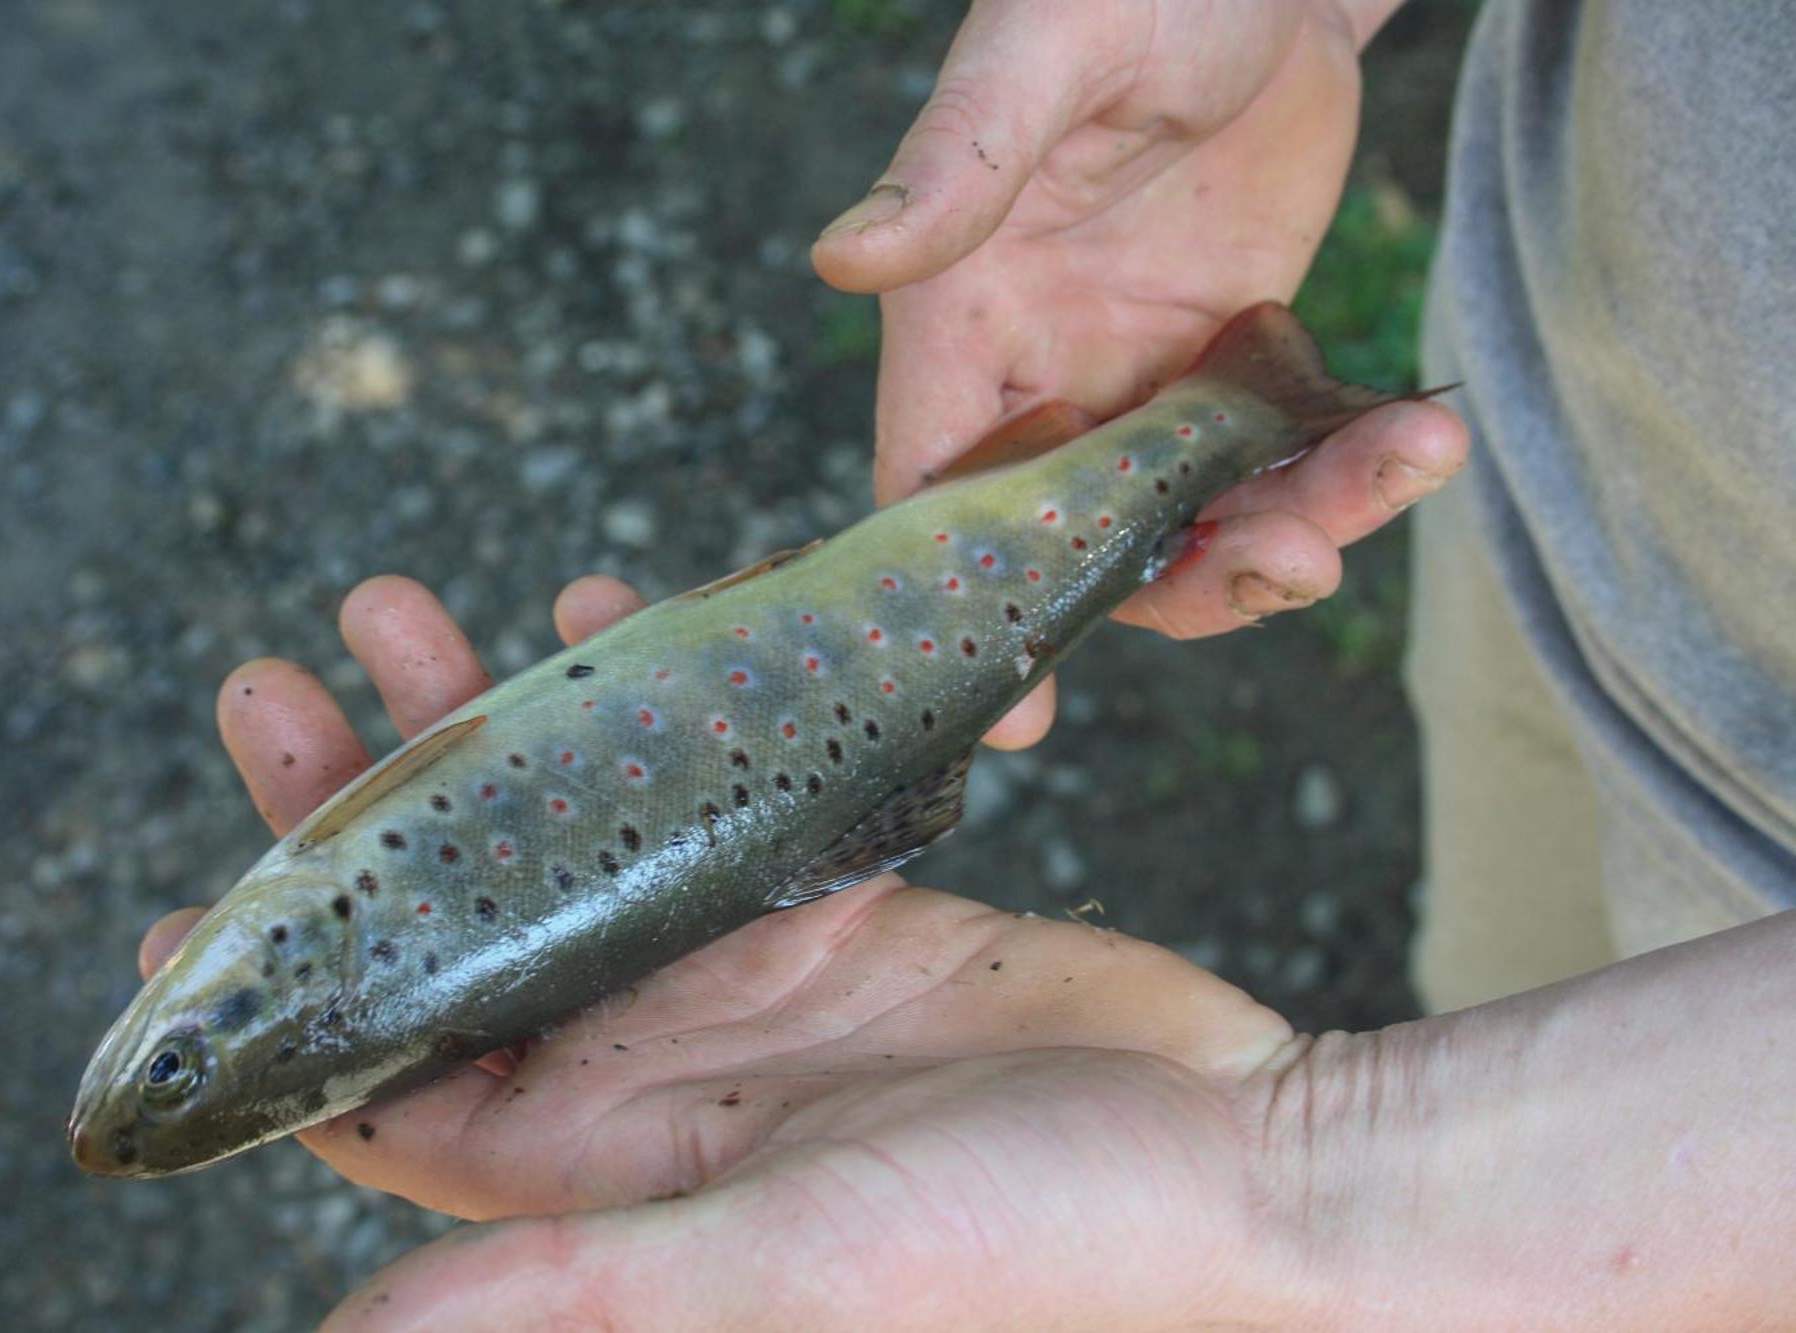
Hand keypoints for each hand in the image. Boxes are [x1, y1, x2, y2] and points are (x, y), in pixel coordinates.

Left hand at [140, 574, 1323, 1328]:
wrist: (1242, 1162)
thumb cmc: (1034, 1250)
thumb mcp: (787, 1264)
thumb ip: (570, 1284)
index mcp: (605, 1160)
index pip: (387, 1083)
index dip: (277, 1004)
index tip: (179, 905)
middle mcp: (651, 1062)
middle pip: (454, 924)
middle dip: (358, 807)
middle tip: (275, 678)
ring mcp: (741, 969)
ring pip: (568, 826)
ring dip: (483, 726)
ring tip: (405, 607)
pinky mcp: (834, 898)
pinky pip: (711, 776)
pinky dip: (651, 697)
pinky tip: (602, 609)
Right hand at [812, 0, 1465, 747]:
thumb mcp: (1042, 60)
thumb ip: (958, 163)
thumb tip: (843, 256)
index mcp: (965, 325)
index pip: (938, 495)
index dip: (971, 612)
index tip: (1022, 715)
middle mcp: (1047, 375)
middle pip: (1088, 544)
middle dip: (1189, 577)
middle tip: (1293, 562)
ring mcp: (1149, 381)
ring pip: (1201, 520)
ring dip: (1297, 529)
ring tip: (1399, 466)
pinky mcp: (1242, 364)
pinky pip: (1285, 460)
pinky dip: (1356, 470)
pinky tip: (1423, 435)